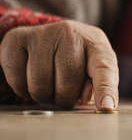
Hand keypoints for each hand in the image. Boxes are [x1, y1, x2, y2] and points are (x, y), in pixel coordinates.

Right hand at [0, 20, 118, 109]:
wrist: (53, 36)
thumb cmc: (80, 59)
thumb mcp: (95, 69)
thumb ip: (98, 86)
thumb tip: (90, 100)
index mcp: (96, 44)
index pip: (104, 68)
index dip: (105, 89)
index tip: (106, 106)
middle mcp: (71, 33)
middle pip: (68, 82)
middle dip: (65, 98)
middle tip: (65, 94)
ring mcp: (43, 34)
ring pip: (40, 84)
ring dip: (44, 96)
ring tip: (50, 86)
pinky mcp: (17, 38)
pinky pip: (16, 80)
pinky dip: (22, 89)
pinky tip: (31, 78)